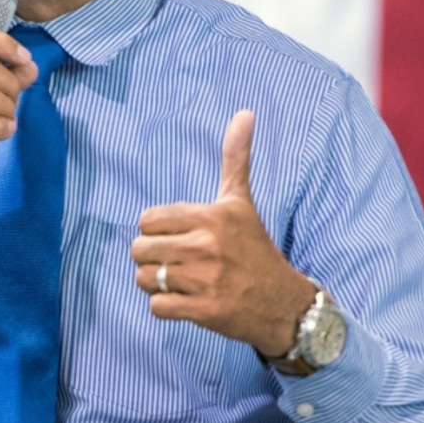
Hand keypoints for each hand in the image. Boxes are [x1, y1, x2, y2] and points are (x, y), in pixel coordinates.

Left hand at [130, 111, 316, 356]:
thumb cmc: (255, 249)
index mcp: (212, 216)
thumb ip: (236, 158)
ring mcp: (205, 279)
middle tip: (174, 262)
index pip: (148, 219)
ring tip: (178, 282)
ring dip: (155, 283)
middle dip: (151, 258)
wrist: (283, 303)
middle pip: (139, 249)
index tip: (176, 237)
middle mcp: (208, 245)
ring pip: (144, 278)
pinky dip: (165, 306)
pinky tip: (184, 301)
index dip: (156, 231)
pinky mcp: (205, 310)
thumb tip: (244, 112)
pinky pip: (157, 306)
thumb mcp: (241, 202)